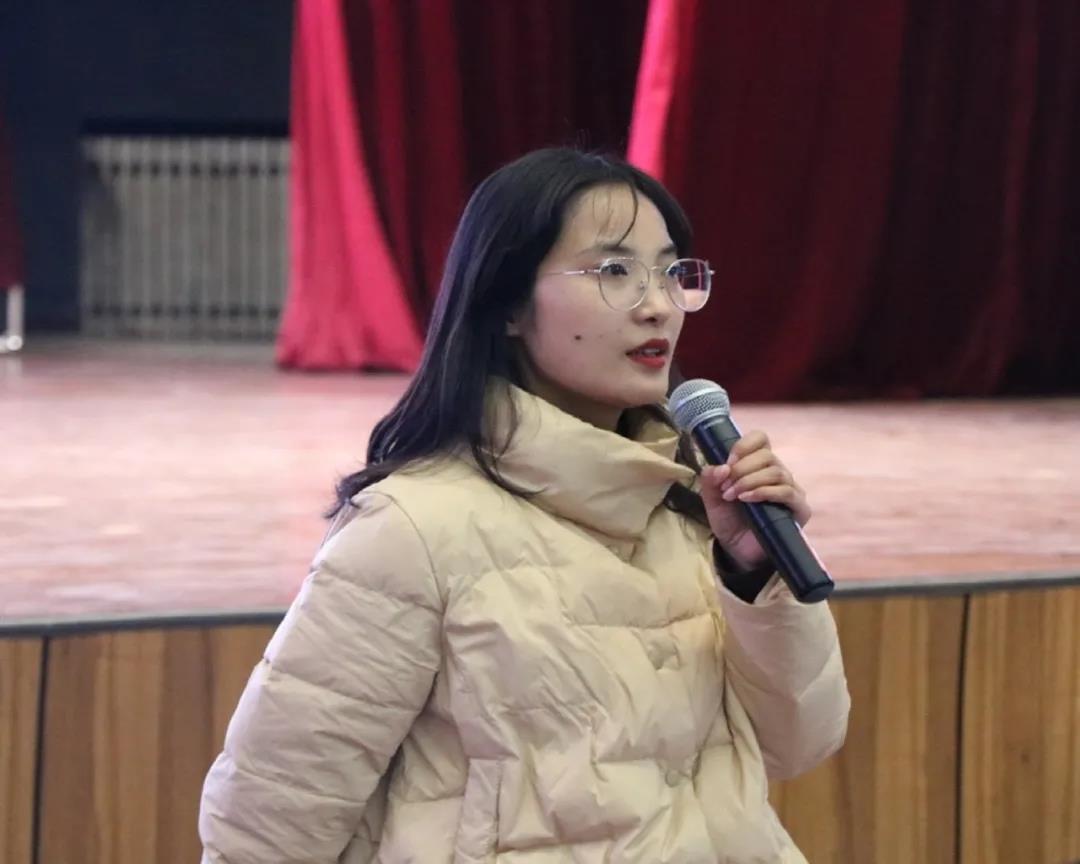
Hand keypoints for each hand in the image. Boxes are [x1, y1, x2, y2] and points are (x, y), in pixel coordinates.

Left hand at [699, 431, 810, 569]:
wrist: (738, 550)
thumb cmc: (729, 520)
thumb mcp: (712, 498)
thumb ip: (710, 480)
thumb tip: (721, 467)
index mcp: (758, 464)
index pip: (760, 439)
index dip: (744, 446)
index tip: (728, 462)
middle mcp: (778, 473)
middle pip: (767, 455)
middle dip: (741, 469)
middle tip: (726, 486)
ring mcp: (791, 490)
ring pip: (776, 472)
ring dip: (749, 481)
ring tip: (732, 496)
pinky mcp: (799, 508)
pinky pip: (786, 492)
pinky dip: (763, 492)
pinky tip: (747, 499)